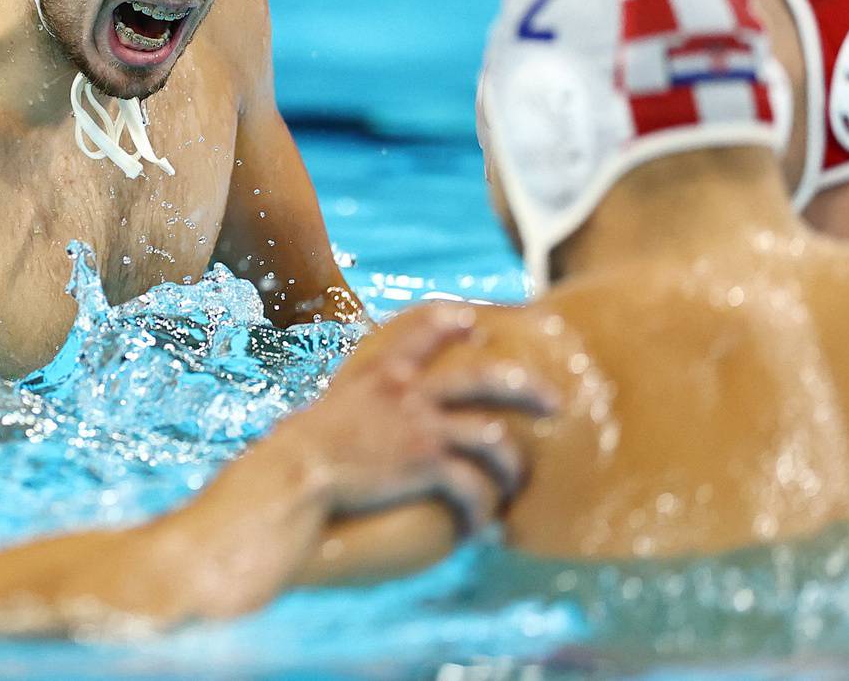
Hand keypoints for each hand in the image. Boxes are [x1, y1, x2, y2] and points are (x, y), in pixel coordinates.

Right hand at [284, 304, 555, 535]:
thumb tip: (337, 417)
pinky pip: (470, 487)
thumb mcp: (325, 410)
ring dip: (510, 464)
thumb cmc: (296, 449)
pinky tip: (479, 525)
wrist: (294, 475)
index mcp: (383, 371)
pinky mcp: (425, 467)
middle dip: (526, 389)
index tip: (474, 325)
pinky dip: (478, 509)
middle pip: (486, 377)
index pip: (425, 328)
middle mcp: (409, 392)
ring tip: (517, 481)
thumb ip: (347, 406)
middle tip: (554, 402)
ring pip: (490, 438)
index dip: (453, 322)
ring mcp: (421, 428)